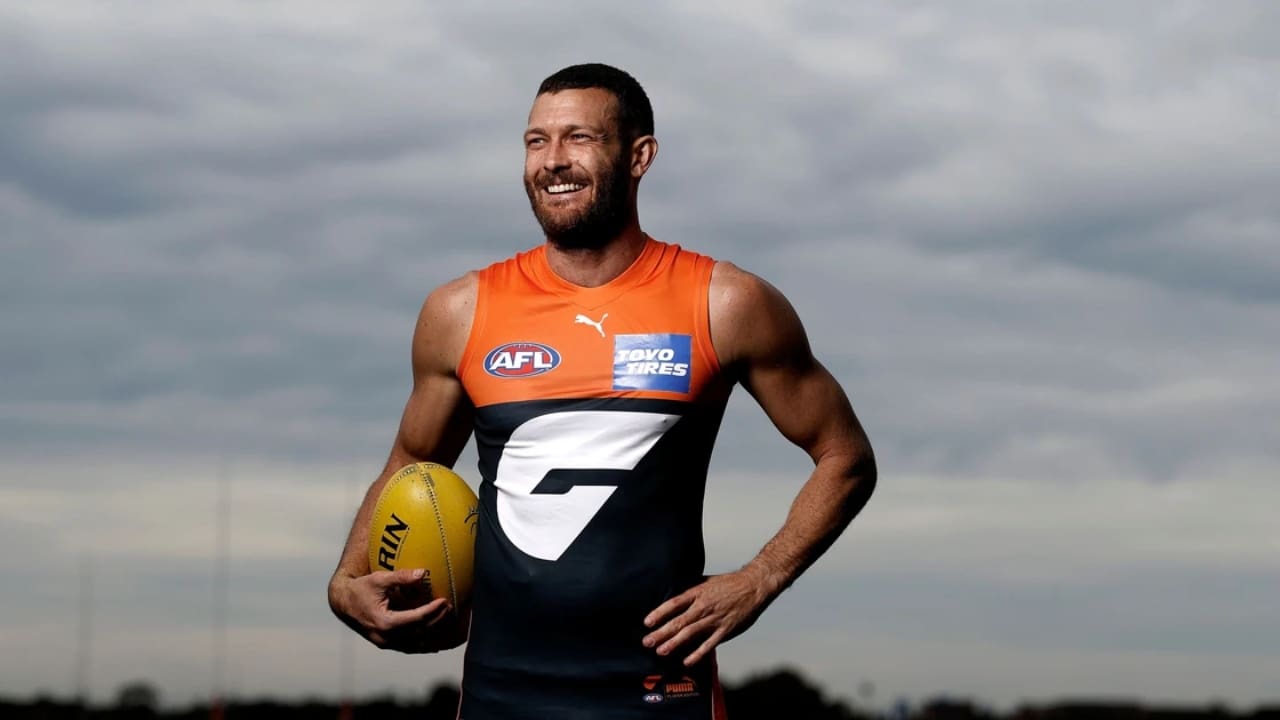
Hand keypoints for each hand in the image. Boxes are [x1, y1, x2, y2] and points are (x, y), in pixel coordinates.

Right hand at [329, 568, 465, 652]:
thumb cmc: (361, 588)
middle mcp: (386, 637)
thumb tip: (423, 572)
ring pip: (417, 644)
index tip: (444, 601)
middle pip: (419, 632)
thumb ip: (400, 577)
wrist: (343, 604)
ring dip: (434, 635)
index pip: (415, 619)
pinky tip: (438, 642)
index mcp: (385, 622)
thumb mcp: (379, 579)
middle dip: (437, 621)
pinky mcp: (387, 645)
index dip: (432, 611)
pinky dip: (425, 645)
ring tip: (449, 622)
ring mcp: (386, 644)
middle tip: (450, 608)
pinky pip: (410, 648)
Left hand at [641, 566, 779, 665]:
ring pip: (690, 634)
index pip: (674, 604)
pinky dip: (697, 653)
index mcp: (697, 592)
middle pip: (678, 622)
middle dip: (661, 633)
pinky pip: (708, 644)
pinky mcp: (725, 631)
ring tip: (661, 651)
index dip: (659, 613)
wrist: (754, 586)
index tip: (647, 622)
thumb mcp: (706, 580)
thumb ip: (690, 588)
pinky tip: (687, 661)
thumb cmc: (730, 583)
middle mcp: (703, 607)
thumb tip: (673, 592)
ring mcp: (714, 620)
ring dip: (674, 643)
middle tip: (647, 642)